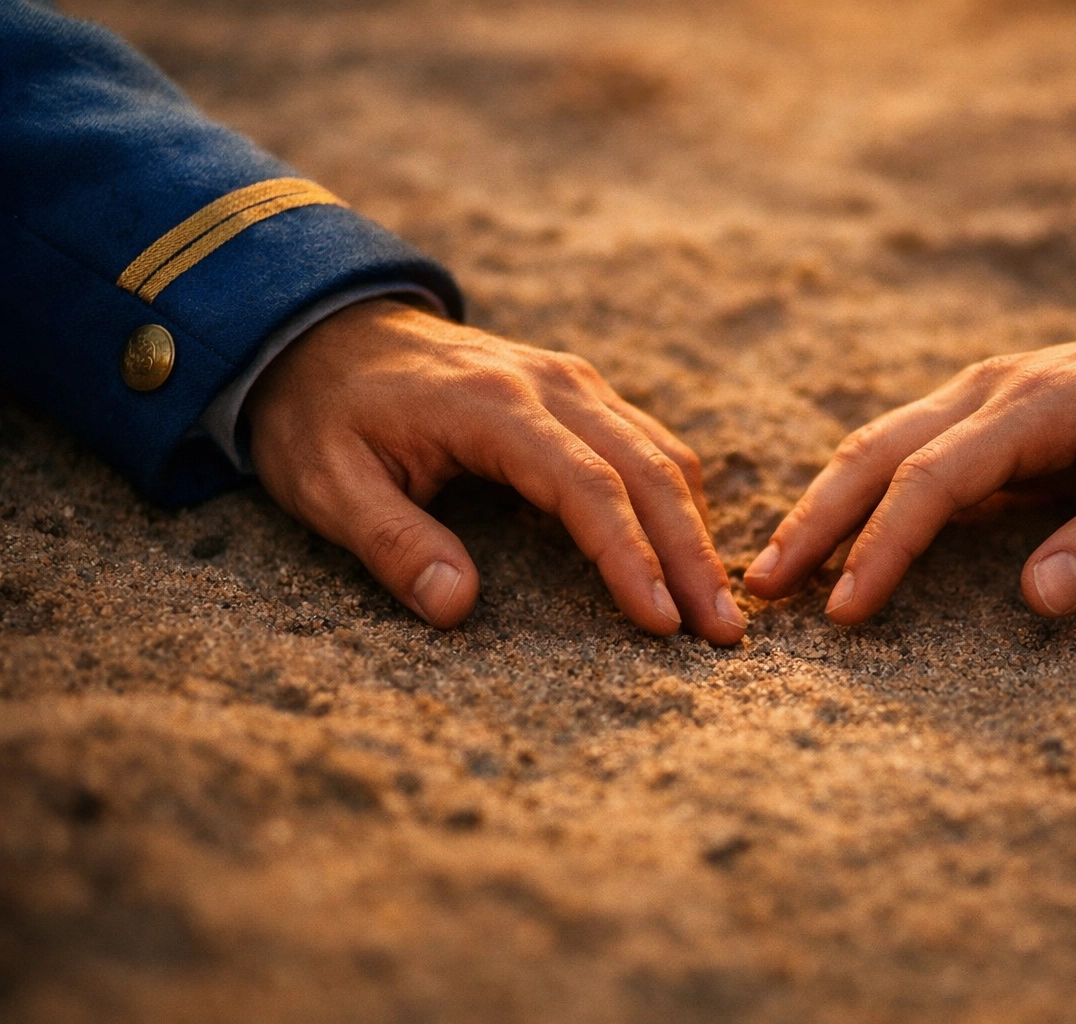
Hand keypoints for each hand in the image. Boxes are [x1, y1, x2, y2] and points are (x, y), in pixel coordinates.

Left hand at [246, 298, 745, 642]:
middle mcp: (550, 385)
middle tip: (724, 635)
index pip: (588, 487)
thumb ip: (391, 542)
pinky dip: (677, 500)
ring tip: (716, 608)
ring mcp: (572, 382)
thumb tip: (456, 607)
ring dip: (695, 532)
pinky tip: (686, 550)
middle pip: (648, 470)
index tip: (662, 624)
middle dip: (691, 557)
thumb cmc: (320, 413)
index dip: (631, 557)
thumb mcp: (325, 483)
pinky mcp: (578, 392)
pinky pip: (648, 443)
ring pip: (661, 455)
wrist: (321, 326)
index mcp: (492, 407)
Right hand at [743, 310, 1075, 622]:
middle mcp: (997, 388)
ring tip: (777, 568)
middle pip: (879, 449)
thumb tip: (1037, 596)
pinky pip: (911, 453)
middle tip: (761, 586)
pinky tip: (840, 537)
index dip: (883, 546)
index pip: (935, 479)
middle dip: (816, 519)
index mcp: (1042, 403)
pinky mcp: (993, 417)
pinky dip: (863, 494)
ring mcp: (989, 396)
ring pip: (881, 444)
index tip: (843, 610)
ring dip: (826, 504)